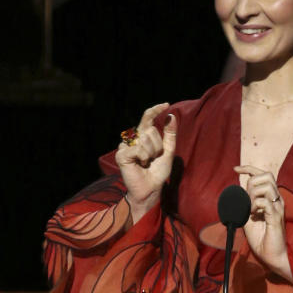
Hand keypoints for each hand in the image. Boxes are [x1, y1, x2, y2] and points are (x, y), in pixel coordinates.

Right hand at [116, 103, 176, 223]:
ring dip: (151, 153)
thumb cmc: (158, 172)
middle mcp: (133, 139)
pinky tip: (140, 165)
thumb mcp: (168, 151)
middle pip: (151, 131)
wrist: (151, 188)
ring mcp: (126, 146)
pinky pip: (138, 149)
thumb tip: (171, 116)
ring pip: (145, 139)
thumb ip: (170, 134)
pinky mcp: (121, 154)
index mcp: (144, 136)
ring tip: (147, 163)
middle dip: (158, 146)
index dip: (155, 110)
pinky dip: (144, 158)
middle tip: (153, 159)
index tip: (166, 104)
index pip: (148, 118)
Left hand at [233, 165, 292, 281]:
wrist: (270, 255)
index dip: (249, 168)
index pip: (263, 175)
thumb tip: (237, 189)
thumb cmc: (260, 237)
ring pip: (266, 186)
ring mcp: (278, 207)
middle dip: (252, 182)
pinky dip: (254, 205)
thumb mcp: (247, 216)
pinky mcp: (277, 216)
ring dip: (252, 195)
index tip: (235, 169)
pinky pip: (264, 201)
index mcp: (271, 198)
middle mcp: (277, 199)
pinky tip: (252, 215)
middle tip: (246, 199)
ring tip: (249, 209)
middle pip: (267, 176)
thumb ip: (244, 202)